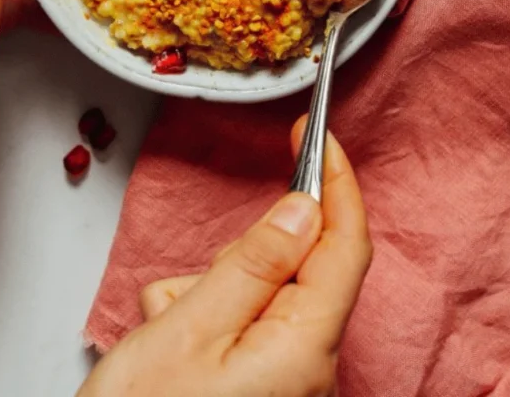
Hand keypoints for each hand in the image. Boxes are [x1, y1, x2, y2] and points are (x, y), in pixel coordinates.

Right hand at [80, 122, 371, 396]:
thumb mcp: (190, 328)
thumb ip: (252, 263)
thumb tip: (303, 209)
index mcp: (304, 347)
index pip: (345, 246)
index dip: (337, 183)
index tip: (317, 137)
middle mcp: (306, 366)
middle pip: (295, 268)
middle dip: (240, 255)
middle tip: (193, 282)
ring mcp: (281, 379)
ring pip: (257, 291)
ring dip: (209, 289)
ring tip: (163, 331)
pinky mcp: (255, 385)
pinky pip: (239, 321)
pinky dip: (200, 314)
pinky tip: (164, 344)